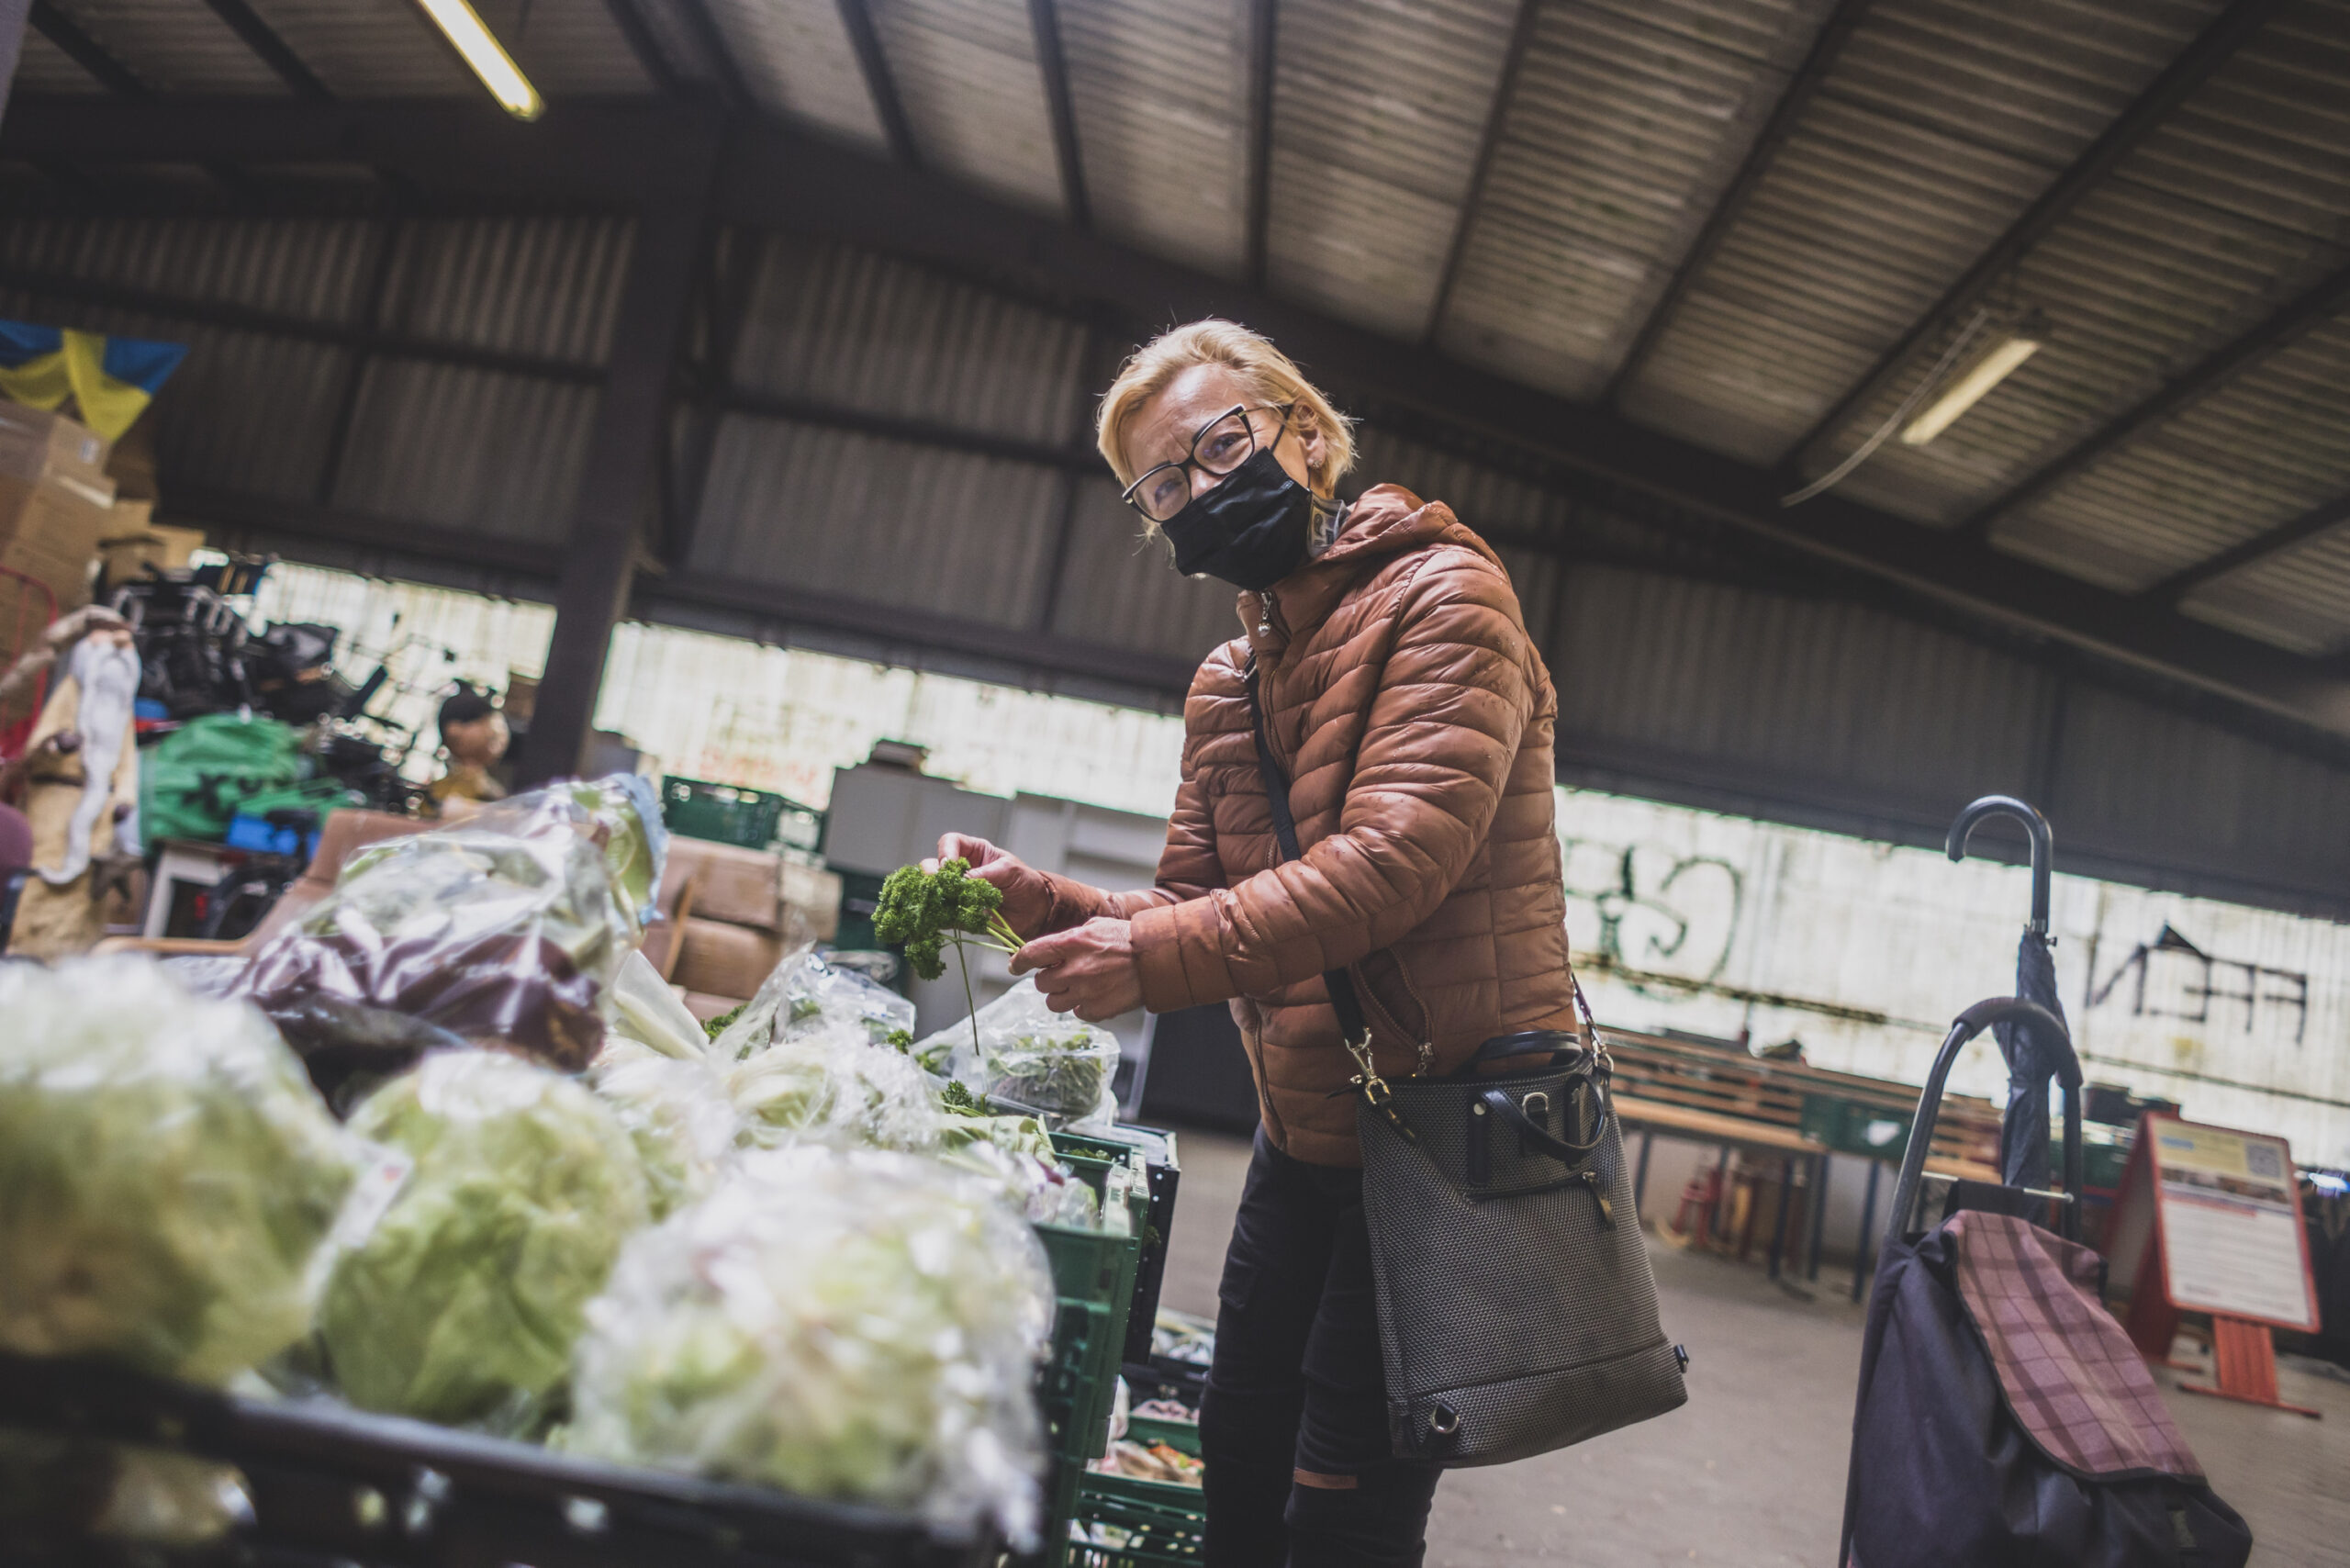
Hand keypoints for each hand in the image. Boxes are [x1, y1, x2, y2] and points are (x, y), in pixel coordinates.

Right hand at [927, 833, 1052, 938]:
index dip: (945, 852)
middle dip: (933, 875)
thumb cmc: (1025, 883)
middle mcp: (961, 871)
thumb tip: (960, 882)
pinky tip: (941, 917)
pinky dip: (938, 916)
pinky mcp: (958, 915)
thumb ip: (984, 875)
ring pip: (932, 891)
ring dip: (934, 896)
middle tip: (941, 887)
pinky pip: (941, 915)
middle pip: (932, 866)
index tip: (949, 866)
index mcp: (973, 852)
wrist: (1036, 911)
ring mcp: (957, 893)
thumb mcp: (1009, 871)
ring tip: (943, 904)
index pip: (950, 843)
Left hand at [1012, 917, 1142, 1021]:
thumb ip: (1069, 939)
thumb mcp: (1096, 927)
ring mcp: (1086, 992)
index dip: (1019, 961)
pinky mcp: (1097, 1010)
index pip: (1031, 954)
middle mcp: (1075, 969)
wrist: (1157, 960)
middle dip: (1047, 978)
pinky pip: (1077, 1012)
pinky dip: (1082, 1005)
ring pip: (1053, 1003)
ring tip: (1078, 986)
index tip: (1015, 966)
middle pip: (1040, 983)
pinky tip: (1095, 994)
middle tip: (1061, 974)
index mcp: (1072, 943)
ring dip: (1061, 995)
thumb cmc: (1127, 939)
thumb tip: (1048, 951)